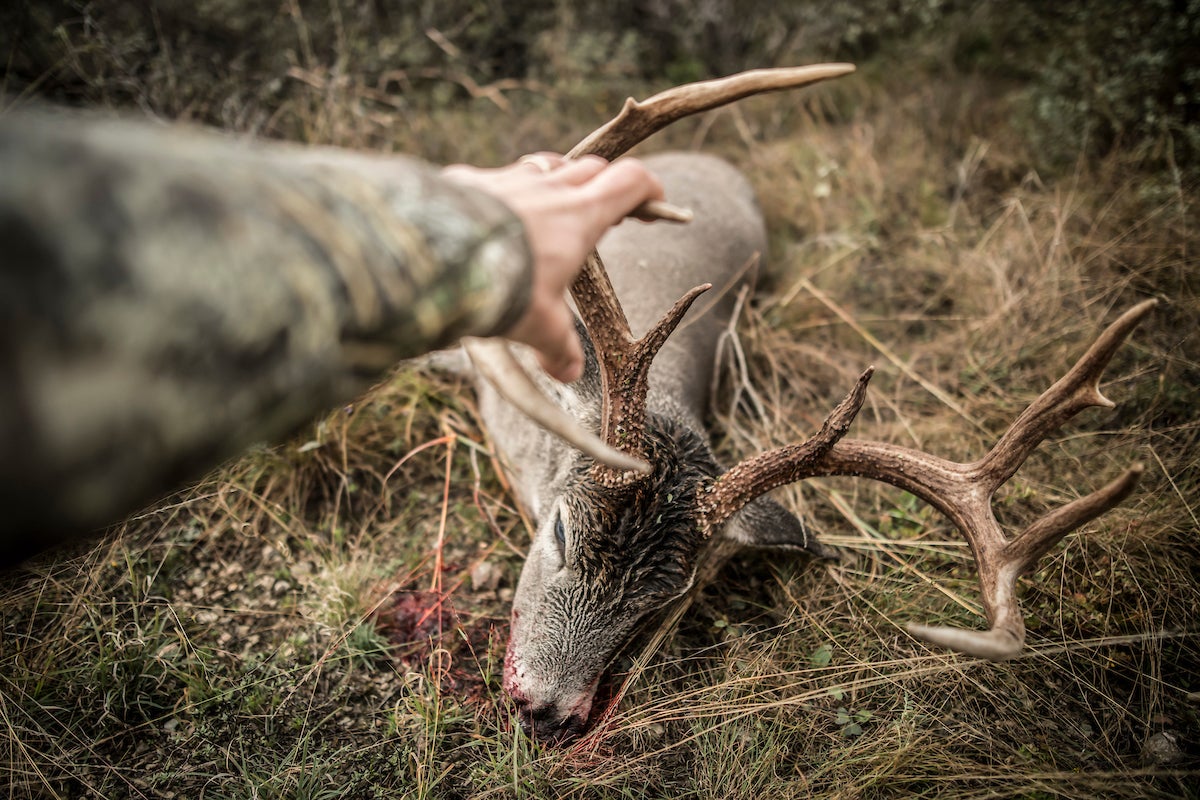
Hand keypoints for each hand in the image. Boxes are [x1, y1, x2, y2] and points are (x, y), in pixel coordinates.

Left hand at [442, 154, 663, 381]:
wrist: (435, 254)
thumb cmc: (501, 287)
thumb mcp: (537, 325)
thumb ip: (557, 347)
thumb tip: (570, 373)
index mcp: (580, 216)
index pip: (631, 183)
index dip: (650, 191)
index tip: (655, 207)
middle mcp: (549, 188)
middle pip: (593, 168)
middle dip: (606, 186)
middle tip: (606, 214)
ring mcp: (508, 179)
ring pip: (547, 165)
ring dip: (558, 180)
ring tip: (554, 206)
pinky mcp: (469, 180)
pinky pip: (495, 177)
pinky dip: (504, 191)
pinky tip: (491, 214)